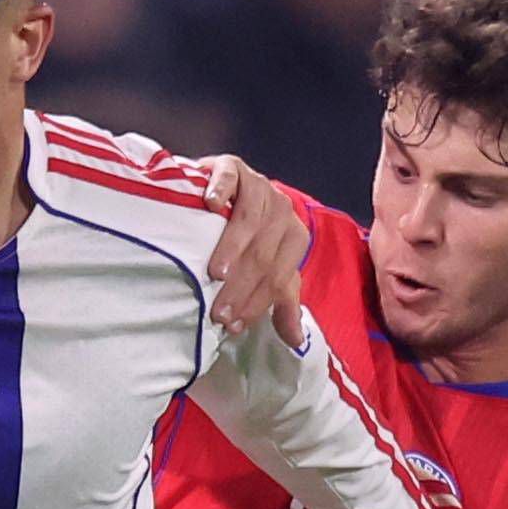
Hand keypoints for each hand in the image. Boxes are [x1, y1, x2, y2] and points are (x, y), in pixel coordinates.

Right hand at [197, 154, 308, 344]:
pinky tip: (210, 206)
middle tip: (218, 312)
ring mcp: (258, 186)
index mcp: (294, 237)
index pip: (278, 276)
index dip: (256, 302)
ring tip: (215, 274)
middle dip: (241, 287)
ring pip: (249, 221)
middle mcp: (282, 210)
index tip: (232, 325)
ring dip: (232, 249)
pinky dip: (220, 191)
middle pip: (263, 254)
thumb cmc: (242, 239)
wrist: (218, 193)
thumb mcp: (265, 270)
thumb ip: (280, 300)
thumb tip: (296, 342)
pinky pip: (230, 178)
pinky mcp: (233, 166)